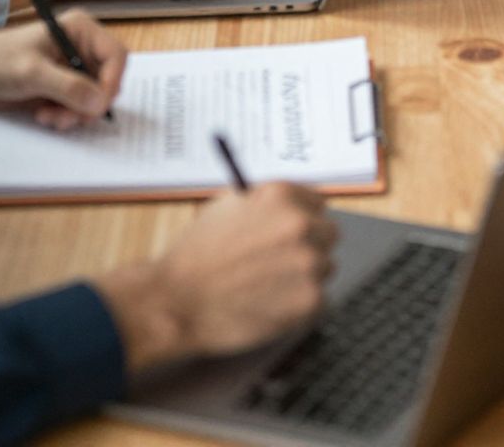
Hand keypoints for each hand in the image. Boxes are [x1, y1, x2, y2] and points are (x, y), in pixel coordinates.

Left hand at [0, 11, 124, 128]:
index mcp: (81, 30)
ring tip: (49, 118)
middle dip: (89, 104)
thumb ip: (67, 87)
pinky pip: (80, 107)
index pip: (116, 56)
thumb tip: (99, 103)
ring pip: (95, 98)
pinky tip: (45, 116)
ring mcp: (75, 68)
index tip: (97, 107)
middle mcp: (83, 47)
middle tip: (67, 118)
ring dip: (76, 114)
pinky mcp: (65, 87)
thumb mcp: (32, 73)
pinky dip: (67, 116)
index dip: (111, 82)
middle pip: (108, 80)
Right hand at [100, 183, 339, 370]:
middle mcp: (301, 224)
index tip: (292, 234)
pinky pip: (319, 299)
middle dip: (309, 247)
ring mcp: (309, 262)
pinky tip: (269, 306)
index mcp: (281, 197)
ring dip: (304, 278)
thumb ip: (265, 204)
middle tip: (279, 265)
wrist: (175, 303)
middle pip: (328, 234)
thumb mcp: (226, 207)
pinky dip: (299, 306)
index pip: (317, 203)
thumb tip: (293, 206)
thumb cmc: (194, 257)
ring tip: (266, 288)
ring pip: (324, 268)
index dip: (302, 219)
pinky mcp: (310, 299)